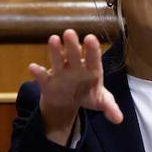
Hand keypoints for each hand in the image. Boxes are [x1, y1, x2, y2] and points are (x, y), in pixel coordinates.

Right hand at [29, 29, 122, 144]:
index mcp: (91, 70)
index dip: (92, 50)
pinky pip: (42, 76)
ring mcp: (60, 72)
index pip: (93, 59)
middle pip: (74, 55)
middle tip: (69, 32)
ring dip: (55, 51)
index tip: (91, 39)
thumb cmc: (88, 94)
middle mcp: (75, 67)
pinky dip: (37, 72)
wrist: (68, 100)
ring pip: (57, 60)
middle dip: (72, 45)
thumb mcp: (100, 102)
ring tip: (53, 39)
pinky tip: (33, 67)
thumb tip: (118, 119)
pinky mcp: (47, 81)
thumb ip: (110, 107)